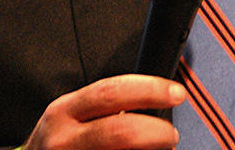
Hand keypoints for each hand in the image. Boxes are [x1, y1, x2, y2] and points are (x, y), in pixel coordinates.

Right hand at [23, 74, 185, 149]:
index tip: (176, 94)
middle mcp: (63, 139)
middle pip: (121, 131)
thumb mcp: (69, 116)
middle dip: (157, 132)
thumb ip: (104, 106)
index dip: (149, 90)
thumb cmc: (58, 144)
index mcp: (65, 111)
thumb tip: (156, 100)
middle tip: (171, 135)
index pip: (112, 92)